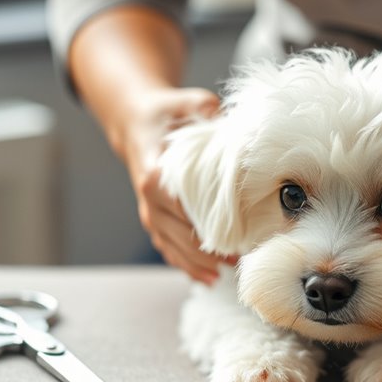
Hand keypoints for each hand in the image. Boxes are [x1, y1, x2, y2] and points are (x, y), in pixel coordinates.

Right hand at [119, 87, 236, 283]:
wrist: (139, 123)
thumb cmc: (168, 113)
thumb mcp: (188, 103)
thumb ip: (207, 110)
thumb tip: (233, 120)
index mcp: (156, 174)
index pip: (183, 207)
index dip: (207, 224)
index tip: (234, 235)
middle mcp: (149, 199)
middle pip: (180, 234)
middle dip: (210, 249)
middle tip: (242, 258)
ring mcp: (150, 213)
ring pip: (173, 247)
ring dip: (200, 263)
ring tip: (229, 272)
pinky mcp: (154, 221)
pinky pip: (168, 249)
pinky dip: (187, 266)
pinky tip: (209, 279)